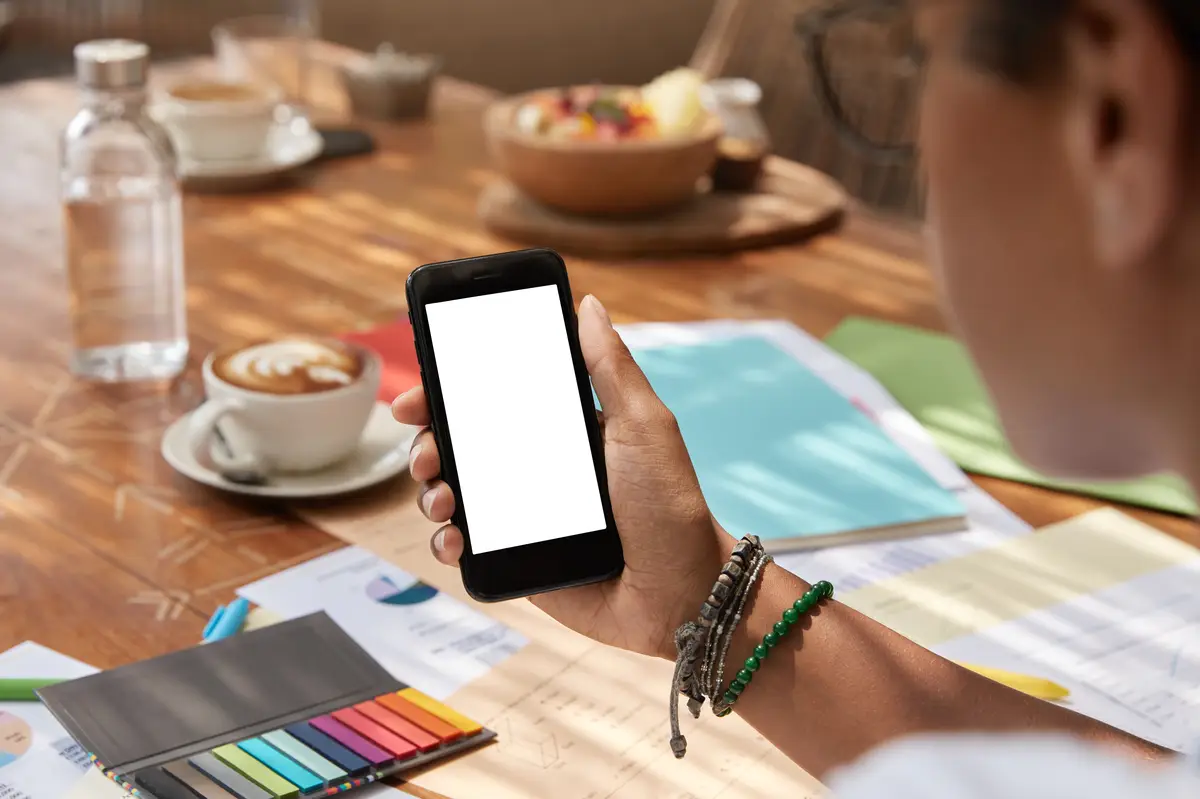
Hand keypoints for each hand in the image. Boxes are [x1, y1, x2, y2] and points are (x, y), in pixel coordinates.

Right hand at [392, 295, 733, 658]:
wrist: (681, 595)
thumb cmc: (671, 507)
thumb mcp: (645, 426)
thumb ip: (612, 368)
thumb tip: (589, 305)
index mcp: (563, 430)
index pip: (494, 399)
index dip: (449, 391)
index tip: (421, 392)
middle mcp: (537, 468)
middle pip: (460, 443)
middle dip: (429, 441)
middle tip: (426, 450)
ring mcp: (523, 516)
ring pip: (454, 491)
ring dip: (431, 488)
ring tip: (442, 497)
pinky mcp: (517, 560)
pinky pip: (466, 546)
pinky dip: (446, 541)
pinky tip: (453, 540)